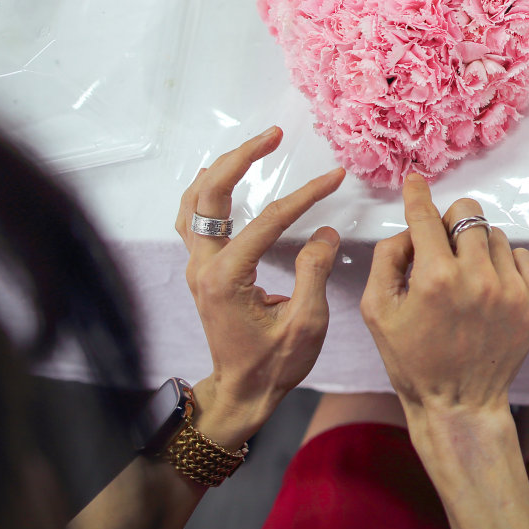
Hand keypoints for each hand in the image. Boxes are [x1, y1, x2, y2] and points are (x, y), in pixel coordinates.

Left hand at [175, 126, 345, 446]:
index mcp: (228, 278)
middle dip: (242, 159)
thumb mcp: (307, 323)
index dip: (306, 195)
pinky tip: (221, 179)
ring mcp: (196, 268)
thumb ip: (315, 272)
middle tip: (273, 135)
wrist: (241, 393)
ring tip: (251, 148)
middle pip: (210, 196)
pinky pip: (192, 220)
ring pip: (194, 203)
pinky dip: (206, 193)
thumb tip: (325, 231)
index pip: (269, 220)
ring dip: (221, 170)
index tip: (335, 177)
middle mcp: (203, 268)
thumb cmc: (274, 366)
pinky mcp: (201, 271)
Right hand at [360, 173, 528, 420]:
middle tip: (442, 250)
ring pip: (495, 236)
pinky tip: (488, 294)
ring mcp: (512, 292)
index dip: (418, 195)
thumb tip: (410, 227)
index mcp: (436, 279)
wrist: (460, 405)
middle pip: (469, 213)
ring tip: (465, 282)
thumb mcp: (377, 311)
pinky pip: (521, 258)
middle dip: (451, 225)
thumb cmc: (413, 362)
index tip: (416, 182)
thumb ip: (388, 258)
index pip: (427, 216)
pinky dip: (503, 267)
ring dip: (477, 248)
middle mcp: (479, 279)